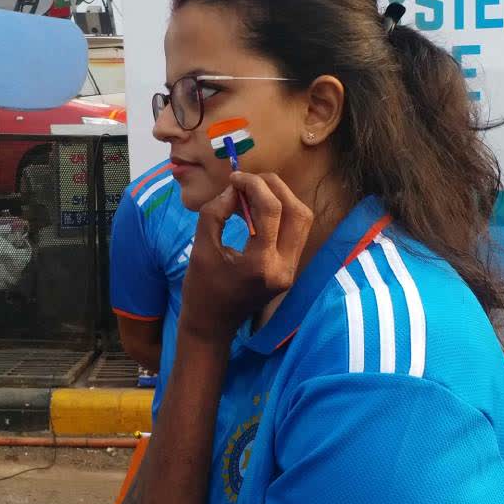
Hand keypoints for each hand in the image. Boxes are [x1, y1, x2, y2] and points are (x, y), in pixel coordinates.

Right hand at [179, 172, 313, 344]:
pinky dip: (282, 213)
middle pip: (297, 211)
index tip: (234, 178)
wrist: (212, 325)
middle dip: (274, 187)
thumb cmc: (201, 289)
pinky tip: (259, 208)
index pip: (271, 211)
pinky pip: (296, 232)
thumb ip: (216, 213)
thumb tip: (234, 189)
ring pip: (302, 220)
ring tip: (254, 191)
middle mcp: (284, 268)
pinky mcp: (290, 270)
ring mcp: (291, 270)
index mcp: (262, 264)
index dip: (254, 186)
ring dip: (282, 198)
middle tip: (248, 180)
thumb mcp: (201, 248)